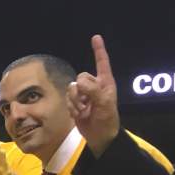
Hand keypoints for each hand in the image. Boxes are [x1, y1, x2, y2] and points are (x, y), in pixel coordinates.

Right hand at [67, 34, 120, 157]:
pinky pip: (67, 99)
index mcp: (105, 82)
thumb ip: (93, 90)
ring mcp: (84, 94)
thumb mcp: (104, 104)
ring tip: (84, 111)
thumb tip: (78, 83)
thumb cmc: (107, 120)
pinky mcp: (75, 103)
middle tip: (87, 104)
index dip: (98, 50)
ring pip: (71, 89)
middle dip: (80, 91)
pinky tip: (79, 114)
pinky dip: (71, 107)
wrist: (99, 137)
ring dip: (75, 102)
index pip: (102, 62)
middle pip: (80, 77)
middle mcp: (94, 85)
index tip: (96, 37)